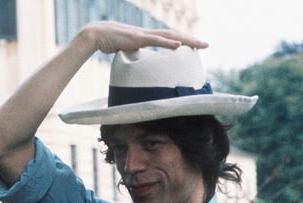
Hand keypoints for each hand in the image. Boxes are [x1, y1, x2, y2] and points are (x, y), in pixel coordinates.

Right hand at [80, 21, 207, 55]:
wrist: (95, 35)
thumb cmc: (108, 43)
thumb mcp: (126, 51)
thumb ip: (135, 57)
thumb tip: (139, 67)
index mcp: (147, 37)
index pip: (170, 38)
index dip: (183, 42)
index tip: (196, 46)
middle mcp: (149, 34)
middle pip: (175, 36)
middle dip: (191, 40)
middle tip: (207, 44)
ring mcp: (144, 35)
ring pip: (170, 36)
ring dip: (185, 40)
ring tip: (199, 44)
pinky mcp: (137, 38)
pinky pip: (156, 40)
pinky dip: (168, 43)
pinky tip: (179, 45)